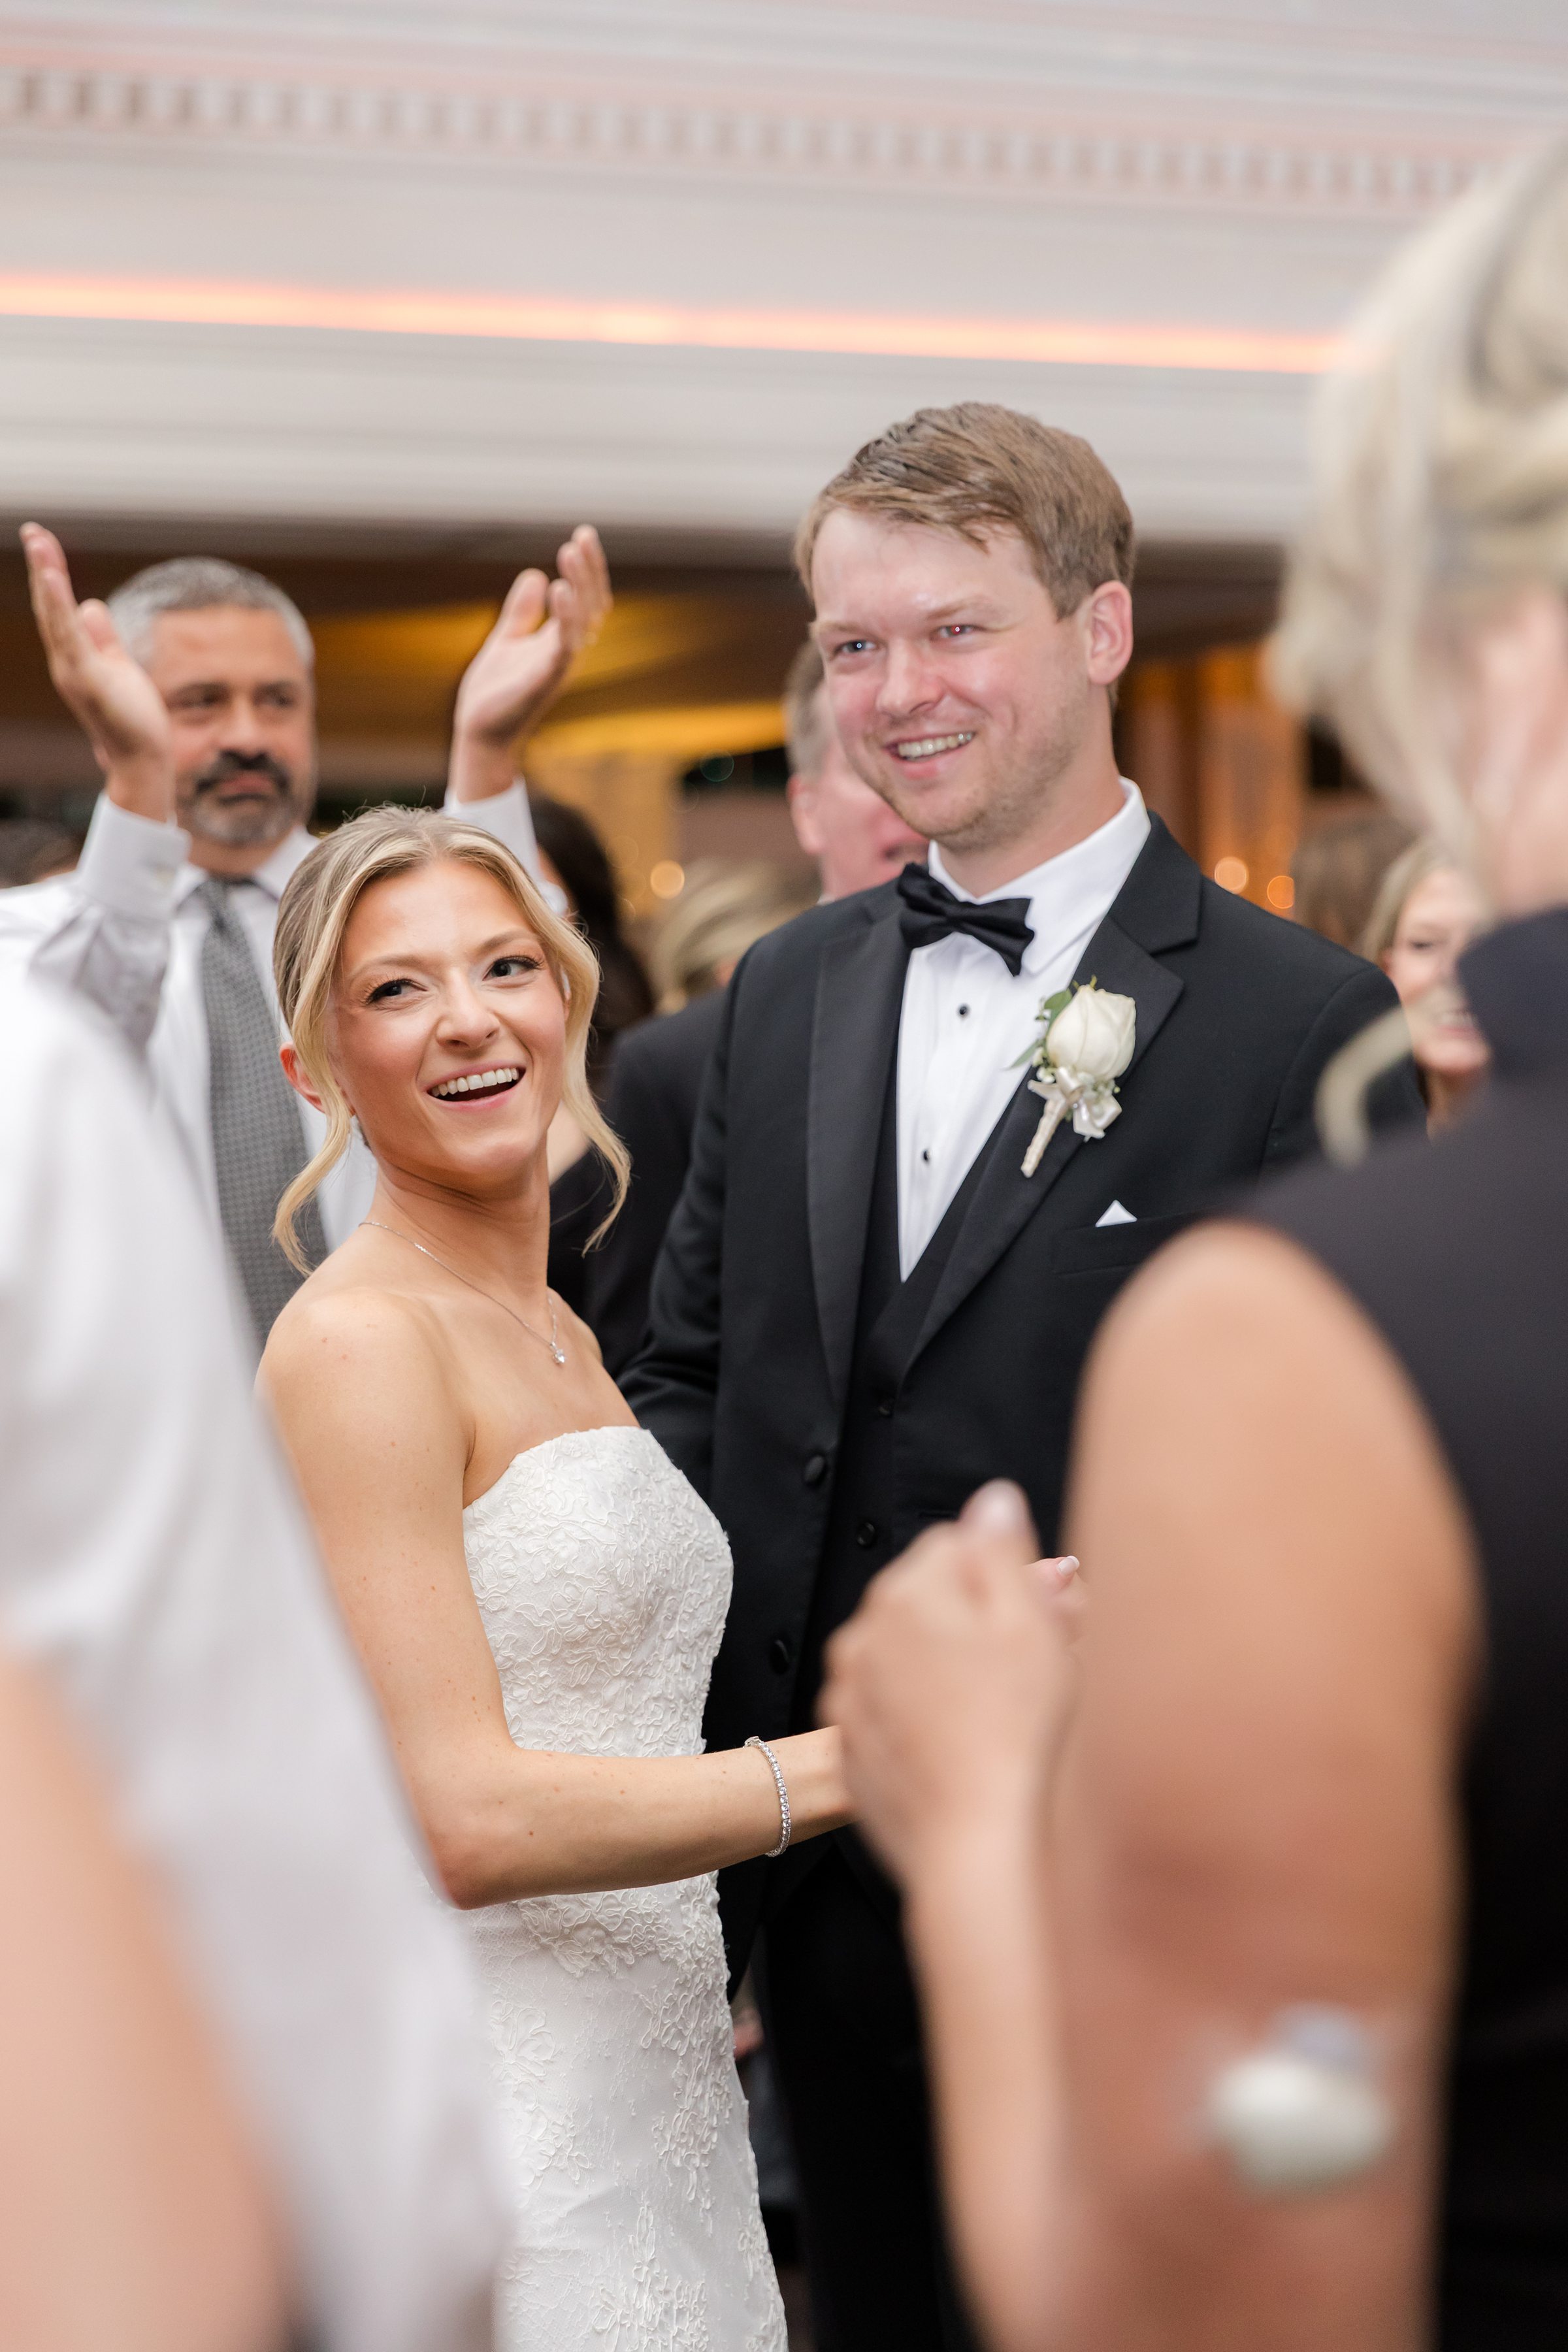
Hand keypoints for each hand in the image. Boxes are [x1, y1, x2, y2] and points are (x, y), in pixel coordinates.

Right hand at [21, 523, 173, 817]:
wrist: (141, 757)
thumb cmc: (132, 717)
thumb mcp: (118, 666)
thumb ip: (103, 637)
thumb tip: (90, 605)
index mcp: (73, 657)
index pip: (58, 609)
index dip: (49, 575)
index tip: (42, 541)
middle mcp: (65, 662)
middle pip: (50, 606)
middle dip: (42, 566)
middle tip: (32, 529)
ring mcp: (72, 670)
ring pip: (55, 617)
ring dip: (46, 578)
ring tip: (38, 543)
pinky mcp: (86, 678)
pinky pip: (70, 636)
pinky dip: (60, 606)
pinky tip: (54, 580)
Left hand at [448, 525, 610, 802]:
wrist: (478, 732)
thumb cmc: (495, 693)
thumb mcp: (507, 640)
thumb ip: (522, 612)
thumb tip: (534, 574)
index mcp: (560, 643)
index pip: (587, 600)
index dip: (589, 570)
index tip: (583, 536)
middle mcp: (567, 653)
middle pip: (592, 606)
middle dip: (590, 570)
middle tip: (582, 536)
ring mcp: (558, 667)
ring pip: (584, 621)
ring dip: (581, 585)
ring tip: (570, 551)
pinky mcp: (543, 680)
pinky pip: (564, 646)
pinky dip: (567, 618)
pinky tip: (560, 589)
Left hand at [821, 1484, 1076, 1887]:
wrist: (974, 1840)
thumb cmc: (1013, 1731)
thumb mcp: (1030, 1623)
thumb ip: (1003, 1549)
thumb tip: (992, 1498)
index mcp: (906, 1591)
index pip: (956, 1545)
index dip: (1003, 1578)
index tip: (1033, 1619)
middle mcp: (862, 1632)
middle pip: (928, 1598)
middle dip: (974, 1619)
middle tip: (1023, 1667)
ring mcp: (849, 1690)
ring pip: (908, 1652)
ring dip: (945, 1666)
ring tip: (993, 1712)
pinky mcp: (850, 1742)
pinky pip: (891, 1705)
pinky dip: (921, 1713)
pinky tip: (960, 1743)